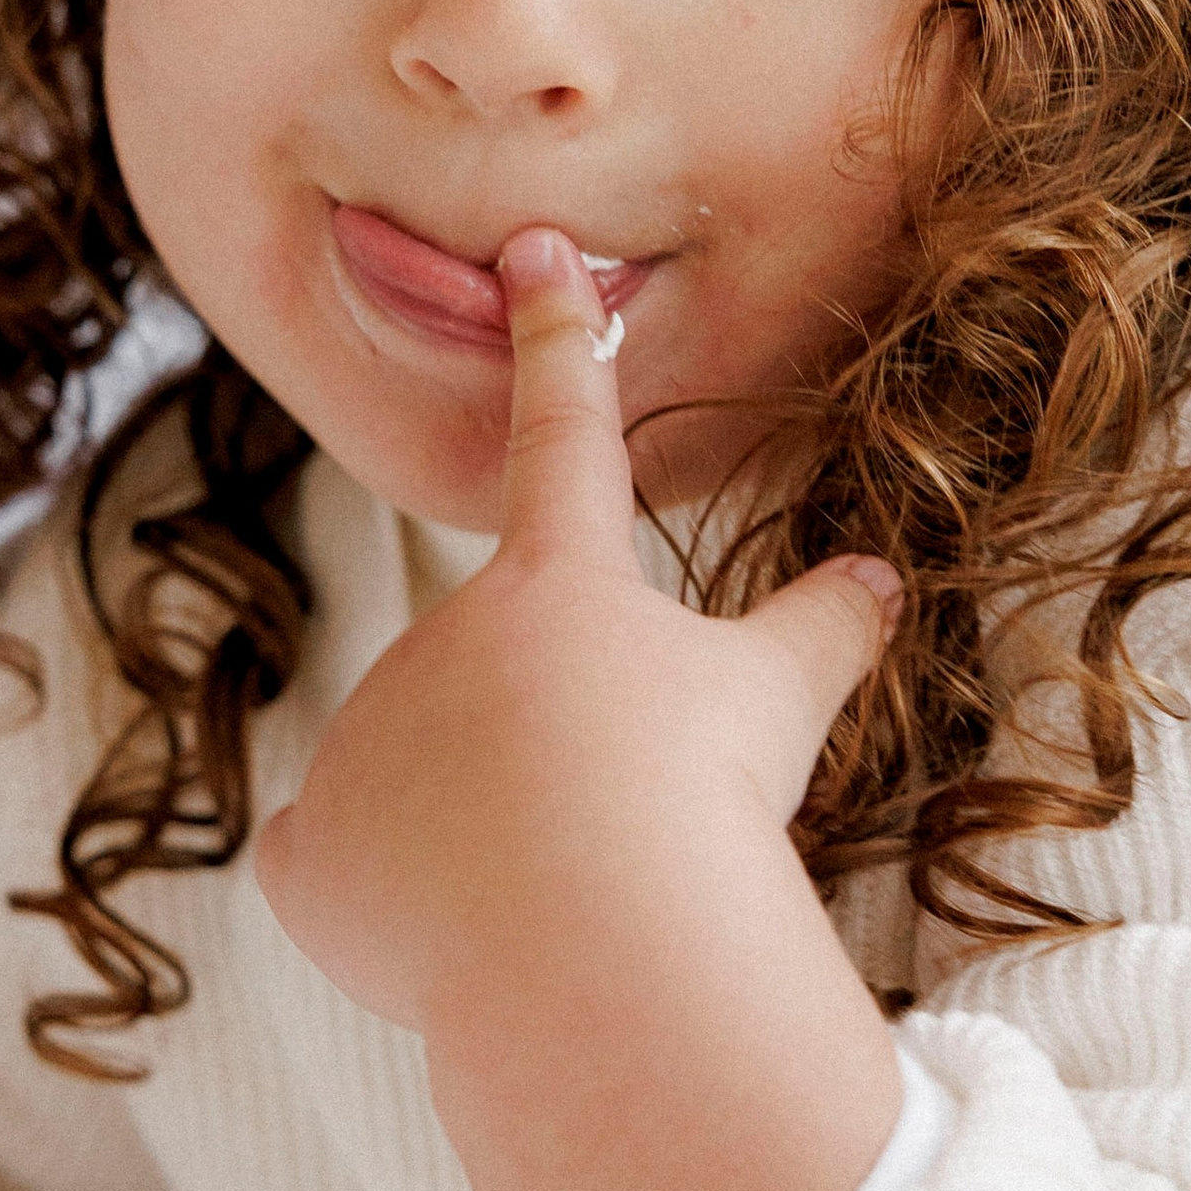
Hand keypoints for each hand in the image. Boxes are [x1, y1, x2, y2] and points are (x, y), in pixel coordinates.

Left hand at [254, 228, 904, 1190]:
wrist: (595, 939)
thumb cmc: (697, 803)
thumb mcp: (779, 703)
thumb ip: (818, 631)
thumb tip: (879, 582)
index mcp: (557, 584)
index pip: (568, 435)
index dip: (559, 339)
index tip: (532, 251)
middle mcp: (438, 640)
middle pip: (498, 683)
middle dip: (550, 749)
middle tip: (622, 823)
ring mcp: (363, 742)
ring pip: (423, 782)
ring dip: (478, 829)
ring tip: (554, 902)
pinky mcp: (311, 852)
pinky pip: (326, 866)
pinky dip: (370, 895)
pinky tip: (434, 931)